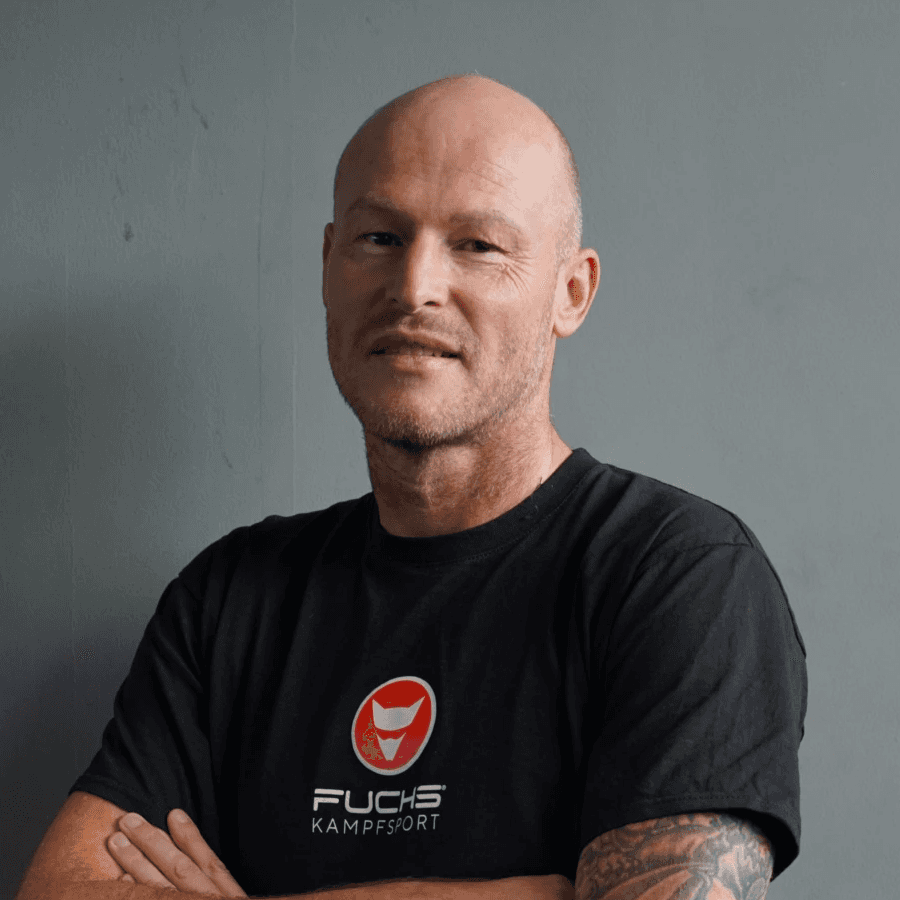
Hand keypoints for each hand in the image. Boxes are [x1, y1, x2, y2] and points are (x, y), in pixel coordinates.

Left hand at [108, 808, 247, 896]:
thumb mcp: (233, 897)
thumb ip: (219, 881)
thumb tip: (191, 841)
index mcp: (226, 895)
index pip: (209, 861)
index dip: (190, 836)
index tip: (172, 812)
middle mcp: (206, 899)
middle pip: (179, 868)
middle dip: (152, 842)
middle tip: (128, 820)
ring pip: (159, 887)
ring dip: (136, 862)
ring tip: (116, 842)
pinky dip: (137, 892)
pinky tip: (121, 880)